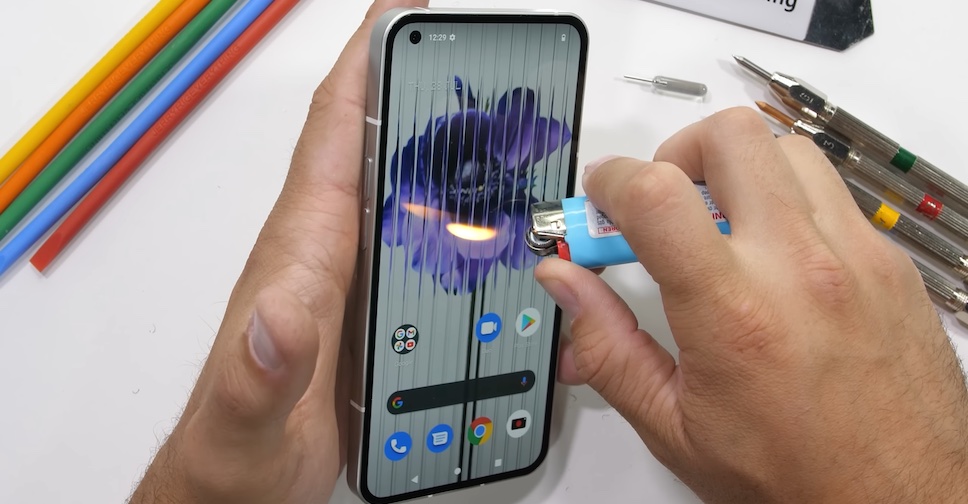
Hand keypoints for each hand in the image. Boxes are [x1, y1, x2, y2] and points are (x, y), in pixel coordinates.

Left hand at [129, 1, 426, 501]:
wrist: (241, 487)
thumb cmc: (238, 449)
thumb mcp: (249, 418)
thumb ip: (264, 369)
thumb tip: (279, 313)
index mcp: (303, 253)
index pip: (333, 136)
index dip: (365, 66)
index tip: (400, 14)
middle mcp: (326, 251)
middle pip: (373, 146)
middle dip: (417, 87)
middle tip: (463, 53)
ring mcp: (347, 276)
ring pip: (399, 190)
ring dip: (438, 144)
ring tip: (485, 112)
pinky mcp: (366, 308)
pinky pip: (412, 239)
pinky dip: (445, 210)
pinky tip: (475, 210)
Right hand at [539, 108, 967, 502]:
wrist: (905, 503)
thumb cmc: (798, 477)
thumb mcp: (673, 425)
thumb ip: (606, 345)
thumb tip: (564, 283)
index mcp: (733, 312)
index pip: (655, 193)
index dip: (610, 182)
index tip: (603, 200)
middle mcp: (800, 268)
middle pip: (730, 136)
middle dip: (676, 153)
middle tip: (662, 202)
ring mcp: (856, 258)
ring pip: (787, 150)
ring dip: (738, 170)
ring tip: (719, 225)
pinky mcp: (890, 264)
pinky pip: (832, 195)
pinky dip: (788, 204)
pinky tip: (774, 258)